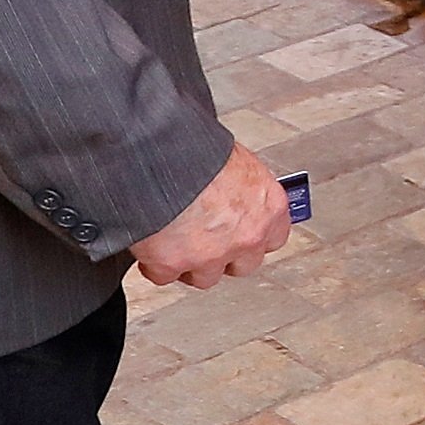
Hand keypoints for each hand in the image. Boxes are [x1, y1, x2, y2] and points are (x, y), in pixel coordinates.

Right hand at [131, 145, 293, 287]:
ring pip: (204, 276)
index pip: (274, 237)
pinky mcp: (172, 265)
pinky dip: (155, 263)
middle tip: (205, 238)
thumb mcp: (235, 160)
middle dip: (224, 255)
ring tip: (174, 239)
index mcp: (269, 207)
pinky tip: (150, 244)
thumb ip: (241, 188)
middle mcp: (246, 237)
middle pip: (243, 264)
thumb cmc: (198, 148)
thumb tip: (234, 194)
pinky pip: (163, 275)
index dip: (254, 236)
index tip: (243, 232)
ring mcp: (210, 256)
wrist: (157, 155)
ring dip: (190, 263)